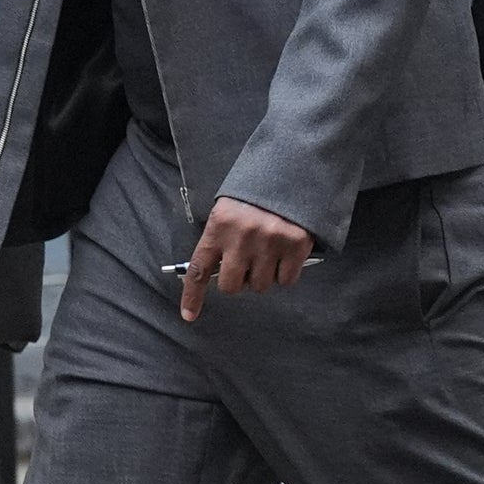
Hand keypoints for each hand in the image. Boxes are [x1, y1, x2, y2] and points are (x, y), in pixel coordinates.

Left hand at [179, 196, 313, 322]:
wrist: (294, 169)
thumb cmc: (258, 193)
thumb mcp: (229, 209)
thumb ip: (221, 238)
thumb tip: (217, 272)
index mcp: (219, 226)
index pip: (199, 269)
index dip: (192, 296)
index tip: (188, 315)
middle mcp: (242, 238)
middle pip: (232, 286)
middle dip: (239, 281)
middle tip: (248, 265)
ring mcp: (269, 243)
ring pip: (261, 286)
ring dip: (264, 275)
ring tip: (270, 251)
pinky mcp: (295, 246)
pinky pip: (286, 280)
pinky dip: (286, 272)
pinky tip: (286, 253)